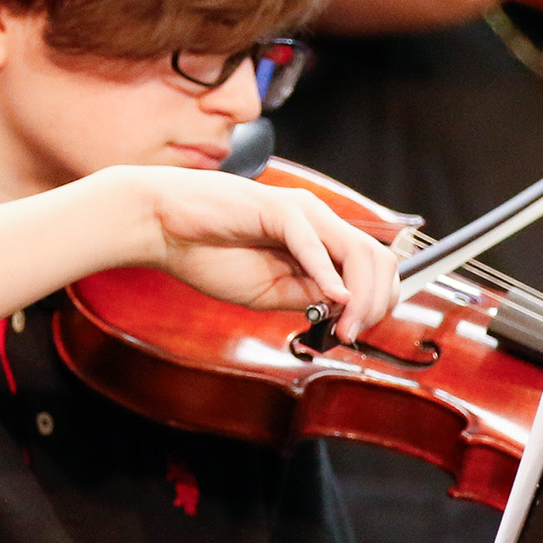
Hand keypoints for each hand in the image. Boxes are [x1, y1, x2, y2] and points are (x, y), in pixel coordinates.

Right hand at [133, 169, 400, 341]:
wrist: (164, 228)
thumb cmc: (208, 255)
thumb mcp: (268, 292)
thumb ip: (305, 296)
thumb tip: (343, 311)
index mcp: (318, 239)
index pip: (372, 267)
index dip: (376, 302)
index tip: (355, 333)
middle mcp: (318, 220)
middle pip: (377, 258)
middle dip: (377, 302)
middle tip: (352, 334)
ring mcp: (301, 211)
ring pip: (358, 250)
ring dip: (360, 294)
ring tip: (344, 325)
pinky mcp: (277, 209)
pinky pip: (312, 242)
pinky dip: (327, 273)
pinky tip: (333, 298)